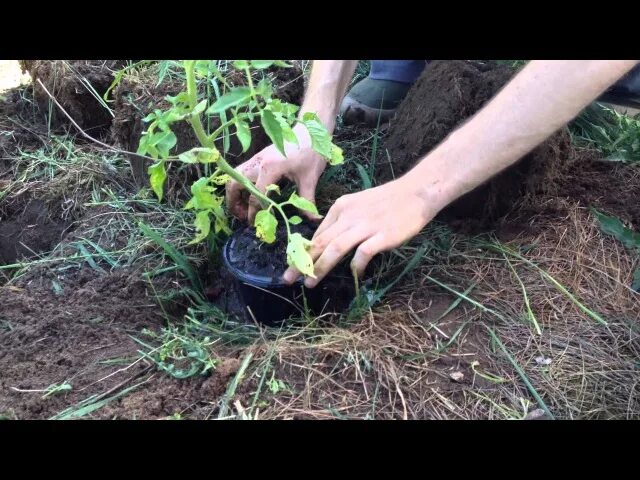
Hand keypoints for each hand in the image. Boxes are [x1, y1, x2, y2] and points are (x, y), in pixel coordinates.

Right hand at [226, 123, 326, 223]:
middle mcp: (258, 162)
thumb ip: (307, 200)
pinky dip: (239, 185)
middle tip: (243, 217)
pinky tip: (249, 196)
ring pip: (234, 177)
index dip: (254, 213)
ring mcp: (255, 158)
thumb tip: (313, 219)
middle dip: (234, 203)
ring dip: (234, 193)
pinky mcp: (257, 157)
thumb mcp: (310, 178)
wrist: (311, 129)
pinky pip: (241, 172)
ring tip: (242, 209)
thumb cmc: (311, 152)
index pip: (256, 196)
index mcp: (270, 168)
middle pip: (234, 184)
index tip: (256, 224)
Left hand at [282, 176, 437, 287]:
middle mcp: (349, 216)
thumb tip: (325, 242)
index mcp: (340, 207)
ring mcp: (365, 226)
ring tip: (310, 282)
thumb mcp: (358, 204)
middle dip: (301, 262)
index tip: (293, 265)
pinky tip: (355, 275)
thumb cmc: (387, 200)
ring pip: (335, 248)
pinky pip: (362, 254)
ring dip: (320, 267)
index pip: (317, 233)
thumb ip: (342, 221)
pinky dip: (355, 266)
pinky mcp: (382, 235)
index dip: (303, 252)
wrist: (416, 192)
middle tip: (288, 278)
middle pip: (320, 242)